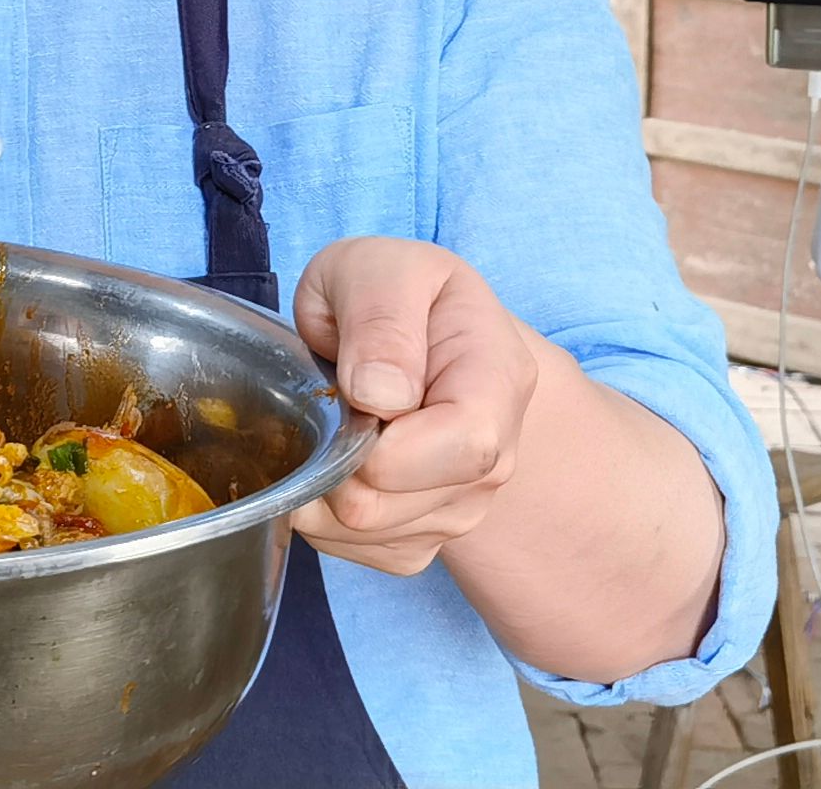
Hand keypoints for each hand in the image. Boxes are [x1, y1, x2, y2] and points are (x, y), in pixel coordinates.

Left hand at [287, 237, 536, 576]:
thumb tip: (380, 394)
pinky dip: (320, 511)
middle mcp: (496, 456)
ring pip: (364, 533)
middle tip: (330, 400)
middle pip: (395, 505)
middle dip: (334, 460)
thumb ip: (380, 315)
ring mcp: (463, 506)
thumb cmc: (395, 296)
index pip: (465, 448)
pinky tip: (334, 457)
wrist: (417, 337)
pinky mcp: (423, 539)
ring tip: (334, 421)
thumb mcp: (379, 269)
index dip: (385, 442)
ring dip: (321, 483)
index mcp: (500, 377)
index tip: (349, 397)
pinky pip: (350, 551)